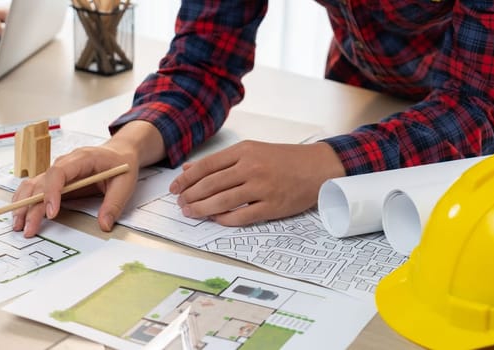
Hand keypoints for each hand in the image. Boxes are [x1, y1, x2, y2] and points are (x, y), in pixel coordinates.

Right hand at [11, 121, 165, 236]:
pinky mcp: (56, 181)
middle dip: (31, 206)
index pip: (59, 173)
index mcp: (82, 159)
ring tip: (18, 225)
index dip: (52, 192)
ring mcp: (58, 172)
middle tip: (28, 229)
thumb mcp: (124, 183)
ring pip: (33, 185)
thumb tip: (104, 225)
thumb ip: (114, 203)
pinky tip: (20, 214)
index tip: (51, 213)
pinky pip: (36, 188)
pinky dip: (25, 201)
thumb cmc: (120, 165)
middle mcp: (65, 163)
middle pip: (41, 182)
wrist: (119, 153)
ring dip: (23, 204)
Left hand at [170, 141, 344, 225]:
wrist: (319, 167)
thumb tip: (190, 168)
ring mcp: (262, 188)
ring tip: (190, 213)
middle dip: (190, 196)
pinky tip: (215, 219)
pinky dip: (225, 219)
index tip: (174, 188)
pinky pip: (241, 216)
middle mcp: (251, 168)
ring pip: (222, 202)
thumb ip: (221, 161)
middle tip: (180, 204)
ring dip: (202, 209)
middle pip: (210, 184)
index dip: (186, 179)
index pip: (206, 166)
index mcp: (244, 151)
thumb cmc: (284, 159)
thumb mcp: (252, 151)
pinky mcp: (272, 206)